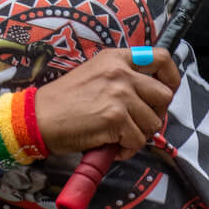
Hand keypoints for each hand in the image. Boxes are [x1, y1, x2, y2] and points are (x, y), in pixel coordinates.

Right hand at [34, 47, 181, 159]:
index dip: (170, 77)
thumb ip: (121, 78)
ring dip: (139, 135)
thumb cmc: (63, 101)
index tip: (166, 91)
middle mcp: (121, 72)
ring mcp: (119, 94)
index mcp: (115, 58)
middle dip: (156, 114)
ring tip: (118, 137)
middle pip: (164, 94)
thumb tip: (149, 98)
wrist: (38, 117)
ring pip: (153, 122)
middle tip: (138, 123)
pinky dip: (127, 150)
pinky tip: (111, 146)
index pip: (161, 58)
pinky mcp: (116, 118)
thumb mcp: (94, 75)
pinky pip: (138, 141)